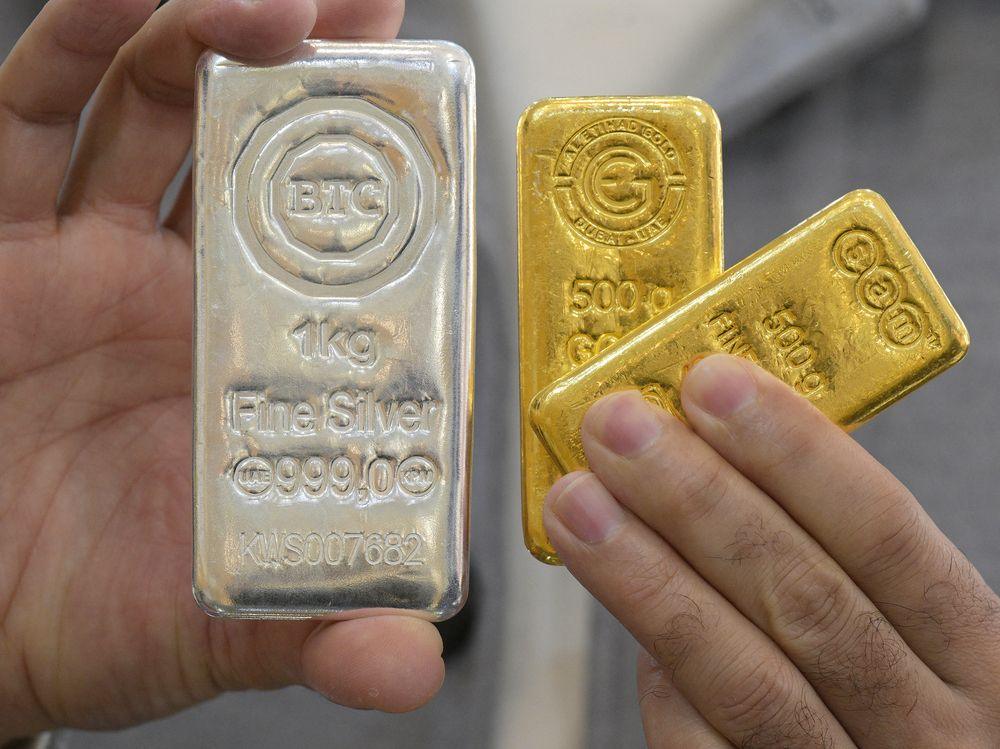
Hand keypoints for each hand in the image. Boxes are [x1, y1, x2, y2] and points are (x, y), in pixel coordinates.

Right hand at [0, 0, 444, 738]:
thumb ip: (310, 633)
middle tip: (374, 8)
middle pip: (260, 153)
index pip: (340, 254)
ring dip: (210, 34)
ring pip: (153, 107)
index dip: (391, 186)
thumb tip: (411, 665)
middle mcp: (184, 292)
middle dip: (315, 72)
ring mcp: (87, 252)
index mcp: (258, 366)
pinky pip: (30, 117)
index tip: (439, 118)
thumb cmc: (78, 622)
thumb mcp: (208, 629)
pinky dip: (74, 43)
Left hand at [545, 354, 999, 746]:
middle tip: (617, 425)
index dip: (796, 453)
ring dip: (650, 578)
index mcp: (977, 663)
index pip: (888, 536)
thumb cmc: (904, 722)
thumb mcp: (917, 647)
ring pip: (748, 681)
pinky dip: (662, 684)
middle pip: (807, 600)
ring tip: (578, 503)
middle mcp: (931, 731)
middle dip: (700, 501)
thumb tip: (710, 490)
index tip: (711, 381)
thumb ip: (835, 578)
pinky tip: (626, 624)